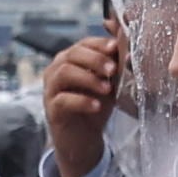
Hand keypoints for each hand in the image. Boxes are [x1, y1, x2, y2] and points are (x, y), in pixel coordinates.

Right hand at [40, 27, 123, 176]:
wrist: (84, 139)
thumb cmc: (96, 106)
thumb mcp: (109, 83)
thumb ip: (114, 62)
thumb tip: (126, 37)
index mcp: (71, 59)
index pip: (84, 43)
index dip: (99, 44)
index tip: (116, 48)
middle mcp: (57, 70)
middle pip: (72, 54)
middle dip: (95, 59)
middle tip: (113, 70)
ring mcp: (51, 89)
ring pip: (65, 72)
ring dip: (88, 78)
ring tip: (107, 89)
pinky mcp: (51, 109)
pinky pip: (63, 99)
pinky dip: (82, 101)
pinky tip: (96, 106)